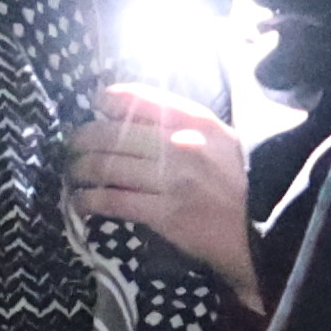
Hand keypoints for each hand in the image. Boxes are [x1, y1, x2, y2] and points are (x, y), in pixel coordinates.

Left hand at [64, 82, 256, 307]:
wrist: (258, 232)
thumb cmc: (236, 183)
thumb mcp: (220, 139)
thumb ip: (182, 121)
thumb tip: (130, 111)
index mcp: (197, 121)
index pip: (140, 99)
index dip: (109, 100)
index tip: (96, 106)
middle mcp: (182, 144)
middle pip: (114, 134)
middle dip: (83, 139)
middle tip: (72, 146)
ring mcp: (173, 180)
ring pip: (108, 167)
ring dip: (81, 170)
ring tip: (73, 174)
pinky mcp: (165, 214)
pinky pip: (114, 201)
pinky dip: (89, 200)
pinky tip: (80, 202)